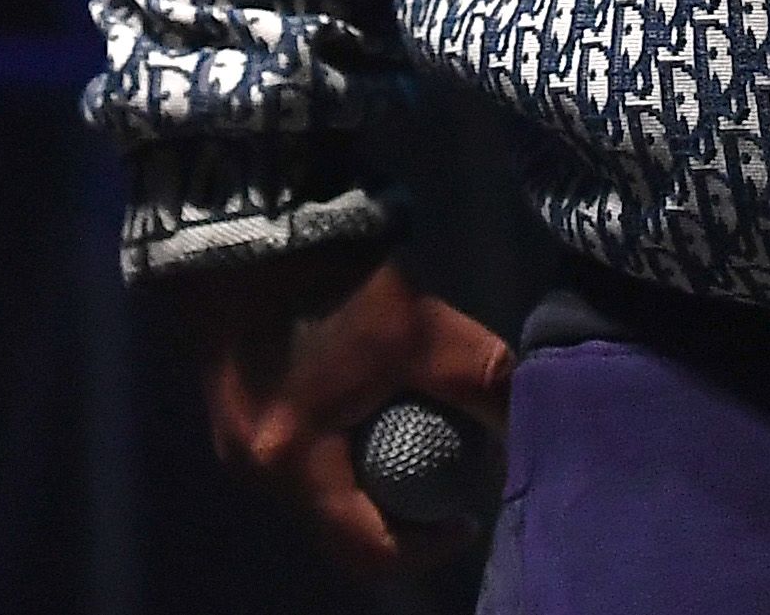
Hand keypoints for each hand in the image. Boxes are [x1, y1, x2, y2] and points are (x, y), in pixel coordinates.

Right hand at [162, 238, 516, 583]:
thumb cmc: (334, 281)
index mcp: (292, 464)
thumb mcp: (423, 332)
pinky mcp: (238, 405)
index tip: (468, 518)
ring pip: (318, 490)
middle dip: (400, 513)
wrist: (248, 218)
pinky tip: (373, 406)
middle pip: (338, 526)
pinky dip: (341, 448)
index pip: (365, 550)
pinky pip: (298, 455)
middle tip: (447, 479)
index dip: (427, 547)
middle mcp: (255, 468)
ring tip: (418, 438)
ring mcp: (238, 439)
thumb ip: (482, 382)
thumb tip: (531, 422)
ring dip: (370, 478)